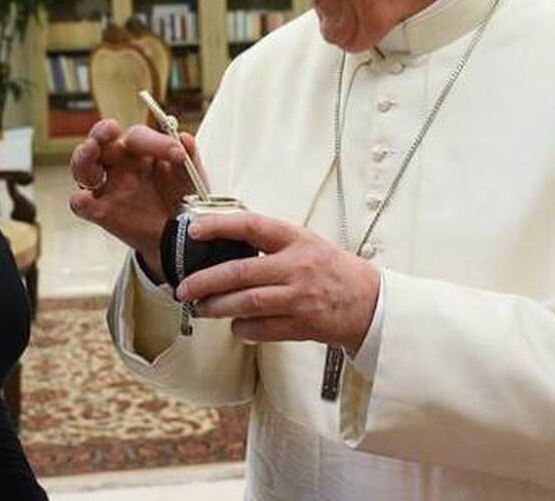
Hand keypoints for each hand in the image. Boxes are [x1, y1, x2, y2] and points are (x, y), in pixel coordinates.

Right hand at [68, 119, 203, 281]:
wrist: (178, 234)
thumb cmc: (181, 198)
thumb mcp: (191, 178)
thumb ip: (189, 158)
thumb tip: (185, 138)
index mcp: (140, 150)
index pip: (137, 136)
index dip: (155, 141)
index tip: (177, 154)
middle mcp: (119, 163)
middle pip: (100, 140)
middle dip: (101, 132)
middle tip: (111, 129)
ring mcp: (107, 186)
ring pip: (83, 165)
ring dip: (84, 156)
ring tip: (91, 149)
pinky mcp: (100, 211)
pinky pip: (81, 204)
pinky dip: (81, 200)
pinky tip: (86, 198)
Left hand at [176, 212, 379, 353]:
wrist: (371, 302)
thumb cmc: (332, 270)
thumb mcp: (305, 243)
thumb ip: (270, 243)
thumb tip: (224, 243)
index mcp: (296, 239)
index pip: (251, 226)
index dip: (220, 226)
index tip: (195, 230)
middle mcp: (297, 266)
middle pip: (240, 272)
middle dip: (204, 281)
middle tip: (184, 288)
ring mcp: (300, 297)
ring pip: (247, 303)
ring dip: (217, 308)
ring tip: (202, 309)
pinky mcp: (303, 325)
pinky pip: (262, 329)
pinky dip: (243, 329)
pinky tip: (235, 326)